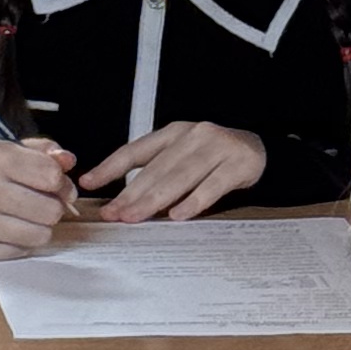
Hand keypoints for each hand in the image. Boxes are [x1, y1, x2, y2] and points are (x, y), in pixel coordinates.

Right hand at [0, 136, 78, 259]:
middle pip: (51, 210)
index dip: (61, 182)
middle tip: (39, 202)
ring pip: (41, 235)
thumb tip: (69, 161)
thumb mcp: (6, 149)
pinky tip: (7, 228)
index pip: (51, 175)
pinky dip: (21, 242)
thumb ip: (42, 152)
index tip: (56, 185)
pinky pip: (22, 251)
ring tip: (24, 216)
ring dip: (39, 227)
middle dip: (52, 207)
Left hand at [82, 120, 267, 219]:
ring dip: (155, 199)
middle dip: (131, 193)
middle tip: (113, 213)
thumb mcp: (184, 156)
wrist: (261, 150)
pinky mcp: (237, 164)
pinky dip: (194, 201)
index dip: (111, 167)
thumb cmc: (215, 157)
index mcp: (173, 133)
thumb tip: (124, 201)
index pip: (135, 151)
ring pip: (179, 177)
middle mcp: (192, 136)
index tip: (89, 183)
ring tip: (136, 216)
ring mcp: (216, 148)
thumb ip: (159, 172)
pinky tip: (178, 215)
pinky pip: (212, 185)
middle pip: (156, 168)